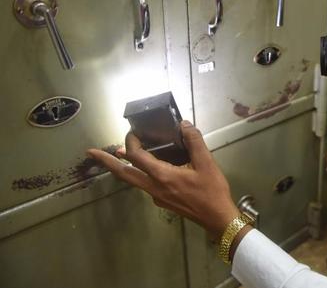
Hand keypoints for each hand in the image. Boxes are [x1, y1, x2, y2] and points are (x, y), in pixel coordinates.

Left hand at [87, 120, 239, 241]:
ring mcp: (156, 197)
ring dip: (123, 167)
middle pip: (123, 174)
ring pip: (133, 180)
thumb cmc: (212, 191)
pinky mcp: (163, 202)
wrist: (217, 218)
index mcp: (162, 175)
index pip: (136, 156)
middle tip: (91, 152)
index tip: (131, 132)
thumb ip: (194, 142)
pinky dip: (140, 174)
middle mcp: (153, 187)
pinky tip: (150, 168)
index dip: (131, 142)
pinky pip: (146, 185)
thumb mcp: (207, 163)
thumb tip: (183, 124)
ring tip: (117, 156)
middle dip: (106, 162)